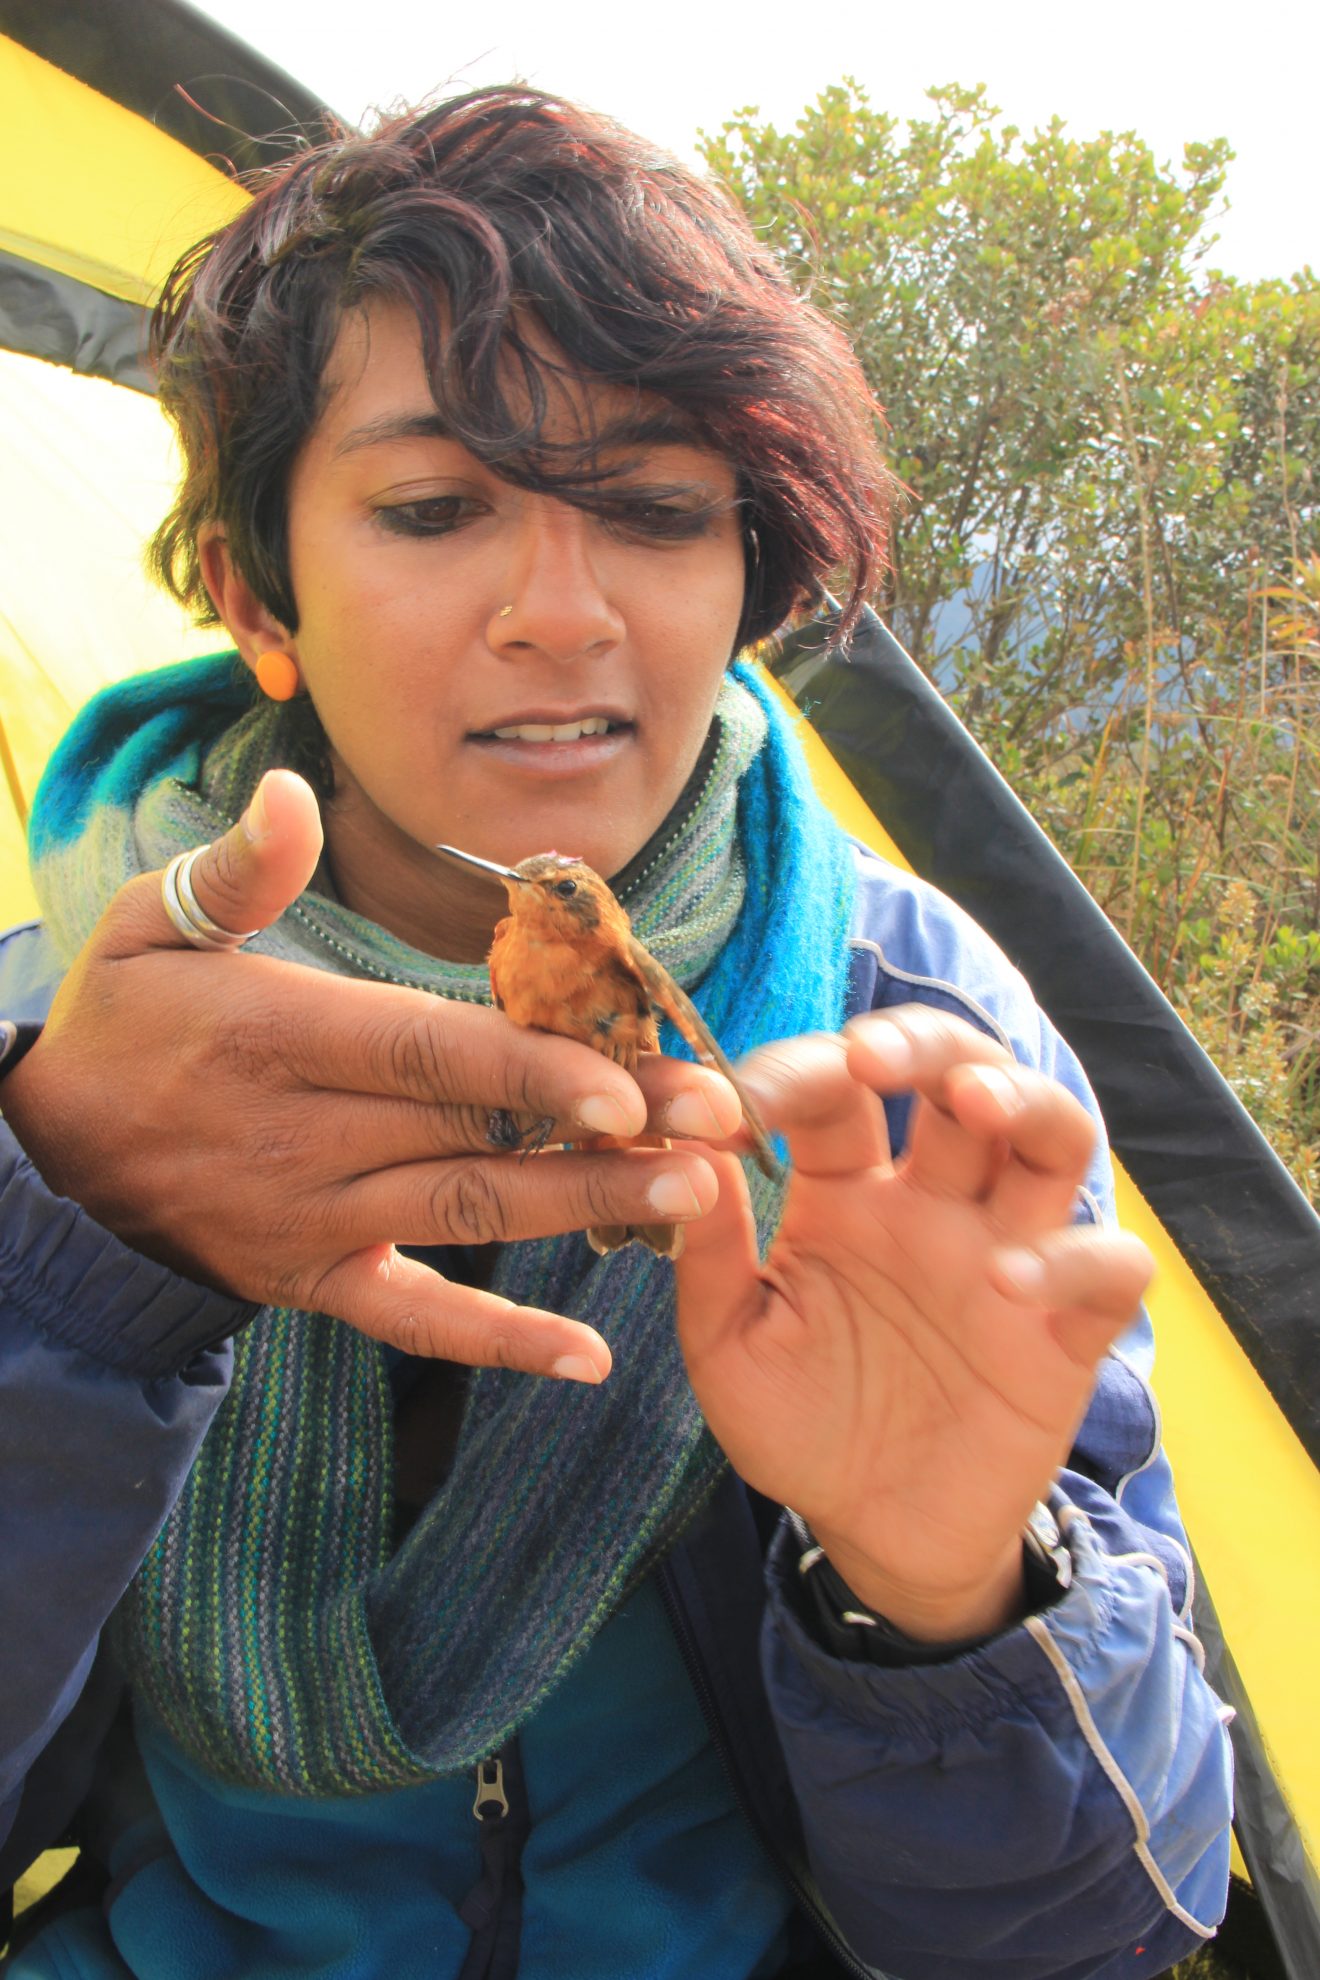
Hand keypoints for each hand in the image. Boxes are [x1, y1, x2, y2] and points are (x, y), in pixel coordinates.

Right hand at [3, 771, 740, 1378]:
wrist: (47, 1167)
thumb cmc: (120, 1028)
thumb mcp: (148, 928)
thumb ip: (239, 873)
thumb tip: (292, 792)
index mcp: (276, 1039)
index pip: (424, 1053)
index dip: (530, 1070)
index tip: (628, 1082)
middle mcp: (302, 1140)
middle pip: (473, 1133)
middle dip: (603, 1135)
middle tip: (717, 1126)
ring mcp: (311, 1223)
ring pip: (467, 1217)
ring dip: (583, 1211)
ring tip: (693, 1198)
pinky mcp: (313, 1283)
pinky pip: (414, 1322)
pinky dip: (499, 1343)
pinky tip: (588, 1358)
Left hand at [674, 1006, 1152, 1640]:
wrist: (876, 1536)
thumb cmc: (799, 1426)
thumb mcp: (728, 1348)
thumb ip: (707, 1257)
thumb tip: (687, 1154)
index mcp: (845, 1192)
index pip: (834, 1094)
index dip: (794, 1075)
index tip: (741, 1102)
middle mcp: (933, 1203)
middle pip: (958, 1075)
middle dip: (923, 1045)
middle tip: (872, 1054)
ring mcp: (1007, 1254)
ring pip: (1052, 1137)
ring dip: (1023, 1102)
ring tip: (974, 1102)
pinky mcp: (1066, 1331)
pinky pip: (1108, 1268)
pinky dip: (1076, 1259)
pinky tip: (1013, 1280)